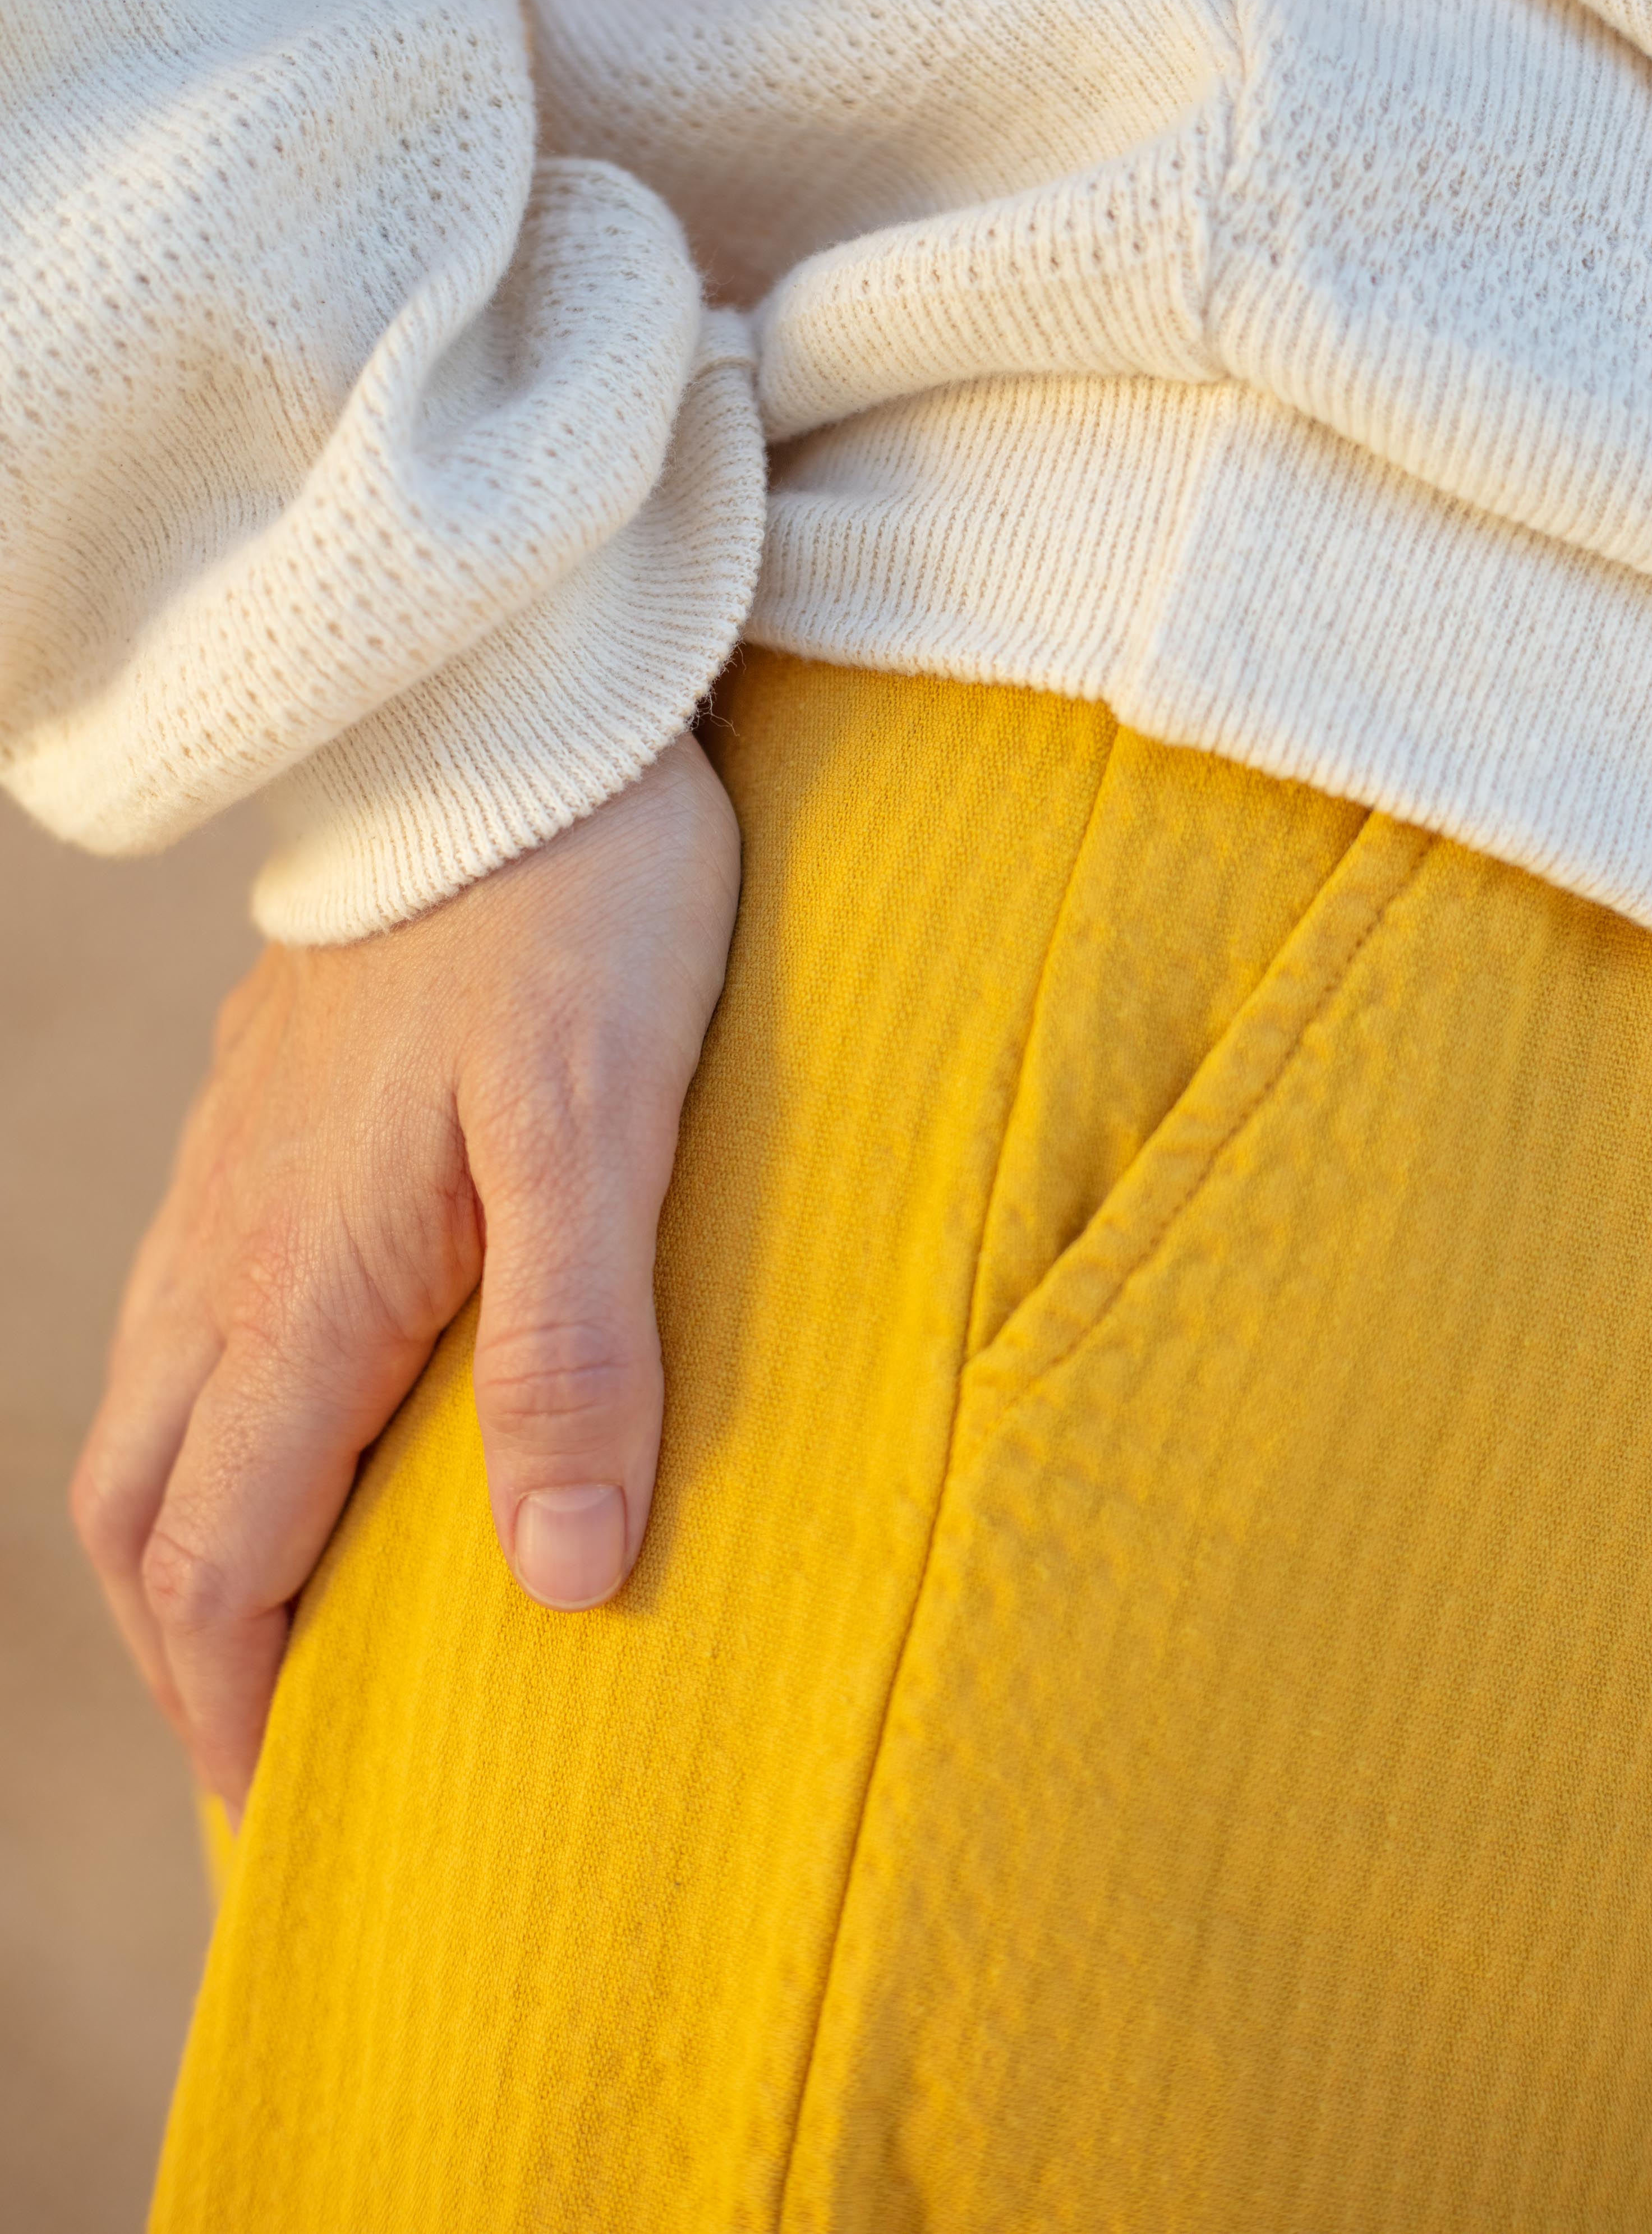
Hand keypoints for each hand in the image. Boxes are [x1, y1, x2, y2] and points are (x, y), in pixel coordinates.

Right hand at [70, 734, 738, 1814]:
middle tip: (270, 1766)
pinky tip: (294, 1423)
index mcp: (305, 1288)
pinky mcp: (261, 1120)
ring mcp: (227, 1178)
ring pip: (149, 1418)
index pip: (222, 1566)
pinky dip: (212, 1426)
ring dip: (190, 1547)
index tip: (295, 1829)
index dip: (247, 1717)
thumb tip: (557, 1579)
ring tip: (271, 1629)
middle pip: (145, 1514)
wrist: (510, 729)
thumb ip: (575, 1351)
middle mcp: (229, 1251)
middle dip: (190, 1659)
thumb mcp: (601, 1133)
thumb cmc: (578, 917)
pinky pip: (186, 1318)